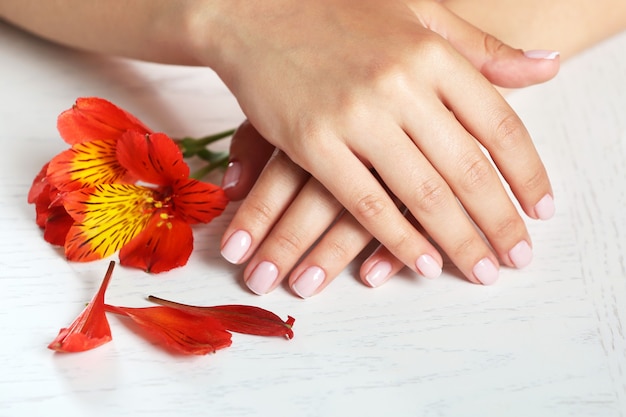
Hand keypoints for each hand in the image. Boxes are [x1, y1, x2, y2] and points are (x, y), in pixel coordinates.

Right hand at [209, 0, 558, 295]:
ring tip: (481, 271)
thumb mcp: (419, 13)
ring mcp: (355, 114)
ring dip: (457, 240)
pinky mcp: (313, 141)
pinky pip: (365, 201)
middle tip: (517, 259)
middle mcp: (400, 84)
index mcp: (432, 53)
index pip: (498, 125)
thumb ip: (483, 48)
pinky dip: (397, 237)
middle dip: (499, 222)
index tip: (540, 210)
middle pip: (467, 168)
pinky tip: (423, 262)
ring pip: (421, 192)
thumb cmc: (339, 13)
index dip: (527, 173)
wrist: (255, 9)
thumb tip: (547, 67)